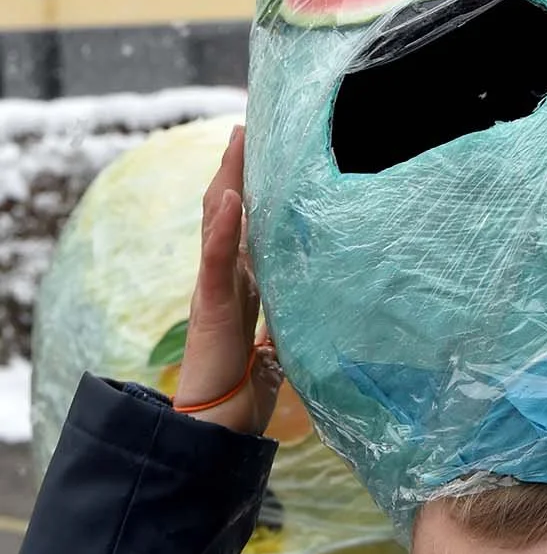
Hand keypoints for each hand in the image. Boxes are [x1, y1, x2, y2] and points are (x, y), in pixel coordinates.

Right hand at [173, 126, 281, 435]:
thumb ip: (295, 324)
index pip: (247, 229)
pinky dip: (221, 227)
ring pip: (217, 223)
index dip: (254, 193)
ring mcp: (214, 291)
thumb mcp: (285, 347)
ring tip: (236, 140)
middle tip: (247, 128)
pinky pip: (215, 260)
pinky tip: (229, 197)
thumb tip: (327, 311)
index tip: (267, 157)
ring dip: (226, 180)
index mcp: (242, 288)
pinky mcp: (212, 308)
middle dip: (237, 171)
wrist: (220, 425)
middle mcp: (224, 281)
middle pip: (228, 213)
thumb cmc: (250, 392)